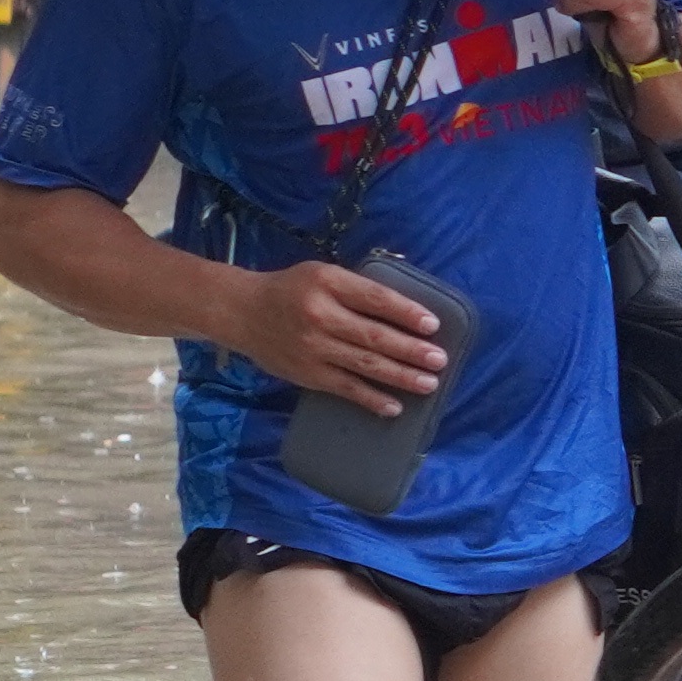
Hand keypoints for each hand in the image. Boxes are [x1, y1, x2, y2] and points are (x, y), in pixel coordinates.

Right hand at [236, 258, 450, 408]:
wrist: (242, 312)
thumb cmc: (292, 289)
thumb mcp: (323, 274)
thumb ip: (357, 289)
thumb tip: (406, 309)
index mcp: (327, 283)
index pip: (375, 299)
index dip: (406, 312)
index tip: (432, 325)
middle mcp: (320, 315)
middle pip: (373, 335)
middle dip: (411, 350)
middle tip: (439, 359)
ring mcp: (313, 348)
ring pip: (364, 364)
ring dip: (400, 376)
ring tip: (429, 383)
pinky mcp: (308, 374)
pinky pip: (346, 389)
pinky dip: (372, 399)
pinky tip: (395, 407)